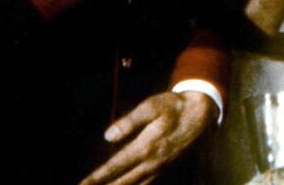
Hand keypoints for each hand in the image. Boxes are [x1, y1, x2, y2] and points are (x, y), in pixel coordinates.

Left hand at [79, 91, 214, 184]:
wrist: (201, 115)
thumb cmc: (174, 107)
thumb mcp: (151, 106)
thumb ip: (129, 122)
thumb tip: (108, 137)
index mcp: (145, 147)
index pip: (116, 166)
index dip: (97, 177)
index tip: (82, 184)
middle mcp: (152, 162)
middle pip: (123, 182)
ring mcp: (160, 168)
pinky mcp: (166, 168)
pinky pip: (146, 184)